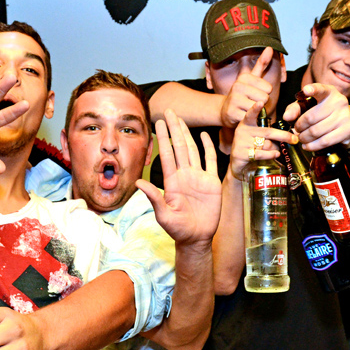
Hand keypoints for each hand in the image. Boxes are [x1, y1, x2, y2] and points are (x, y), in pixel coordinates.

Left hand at [136, 110, 222, 246]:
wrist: (197, 238)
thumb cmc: (178, 229)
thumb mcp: (163, 215)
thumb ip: (153, 197)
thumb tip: (138, 182)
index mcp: (172, 181)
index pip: (166, 154)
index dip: (163, 137)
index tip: (158, 122)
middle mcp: (184, 175)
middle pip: (179, 146)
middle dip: (174, 128)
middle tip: (169, 110)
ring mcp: (198, 177)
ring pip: (193, 150)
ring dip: (188, 134)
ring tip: (182, 119)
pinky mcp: (212, 182)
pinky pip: (210, 161)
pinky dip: (208, 148)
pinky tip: (204, 136)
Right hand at [219, 47, 273, 128]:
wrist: (225, 111)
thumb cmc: (242, 95)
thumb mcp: (251, 79)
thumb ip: (262, 64)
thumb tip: (270, 48)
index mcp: (244, 77)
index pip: (268, 88)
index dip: (264, 94)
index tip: (255, 94)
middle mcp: (238, 86)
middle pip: (265, 98)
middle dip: (261, 104)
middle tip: (251, 103)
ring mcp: (234, 100)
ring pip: (259, 108)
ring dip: (256, 112)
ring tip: (247, 109)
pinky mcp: (232, 113)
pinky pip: (252, 117)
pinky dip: (250, 119)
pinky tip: (243, 116)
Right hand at [229, 101, 296, 179]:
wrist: (237, 165)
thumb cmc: (251, 148)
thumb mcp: (256, 136)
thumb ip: (268, 132)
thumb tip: (289, 133)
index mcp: (246, 124)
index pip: (251, 115)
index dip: (255, 108)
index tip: (261, 102)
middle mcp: (242, 131)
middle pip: (268, 132)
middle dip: (283, 136)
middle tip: (295, 139)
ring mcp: (241, 143)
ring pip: (266, 145)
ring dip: (275, 149)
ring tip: (277, 151)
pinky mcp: (241, 154)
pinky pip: (261, 154)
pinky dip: (271, 155)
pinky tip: (276, 155)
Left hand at [281, 82, 349, 151]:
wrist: (344, 126)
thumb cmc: (322, 114)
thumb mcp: (307, 107)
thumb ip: (295, 109)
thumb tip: (287, 117)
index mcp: (329, 92)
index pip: (320, 89)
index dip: (313, 89)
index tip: (306, 90)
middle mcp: (339, 101)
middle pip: (311, 117)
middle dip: (299, 127)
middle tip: (296, 131)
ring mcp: (345, 116)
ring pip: (316, 131)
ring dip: (304, 138)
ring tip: (301, 138)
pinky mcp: (347, 130)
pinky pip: (324, 141)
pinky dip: (312, 146)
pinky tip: (307, 146)